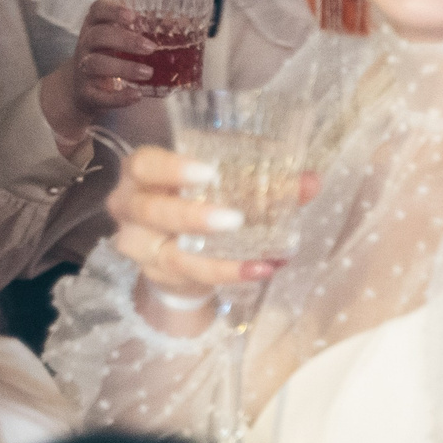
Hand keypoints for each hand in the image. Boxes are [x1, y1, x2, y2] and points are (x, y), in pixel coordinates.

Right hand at [36, 0, 157, 144]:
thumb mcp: (118, 41)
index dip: (113, 10)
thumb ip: (141, 33)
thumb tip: (178, 26)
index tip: (133, 16)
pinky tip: (136, 95)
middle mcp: (85, 44)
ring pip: (96, 64)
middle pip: (97, 35)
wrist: (81, 89)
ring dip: (123, 67)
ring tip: (148, 73)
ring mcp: (83, 69)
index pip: (97, 10)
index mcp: (95, 26)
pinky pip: (98, 95)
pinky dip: (118, 97)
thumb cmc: (109, 57)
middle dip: (125, 40)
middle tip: (151, 47)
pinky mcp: (85, 93)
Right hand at [106, 144, 278, 328]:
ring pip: (170, 254)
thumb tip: (312, 180)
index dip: (171, 169)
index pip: (145, 165)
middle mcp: (130, 206)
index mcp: (142, 172)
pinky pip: (190, 277)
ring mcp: (139, 245)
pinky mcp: (157, 273)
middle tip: (236, 219)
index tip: (208, 173)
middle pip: (151, 210)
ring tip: (259, 259)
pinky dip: (227, 274)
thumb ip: (261, 178)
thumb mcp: (218, 181)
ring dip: (215, 259)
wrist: (172, 242)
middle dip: (193, 216)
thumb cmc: (194, 196)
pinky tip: (260, 270)